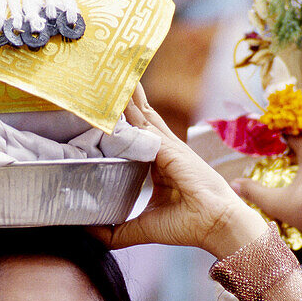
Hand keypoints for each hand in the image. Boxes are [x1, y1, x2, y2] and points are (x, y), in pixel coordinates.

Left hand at [93, 87, 267, 256]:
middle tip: (104, 75)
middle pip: (138, 117)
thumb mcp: (142, 227)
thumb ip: (113, 231)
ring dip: (126, 92)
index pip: (135, 137)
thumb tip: (86, 230)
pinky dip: (131, 106)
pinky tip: (118, 91)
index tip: (101, 107)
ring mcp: (167, 145)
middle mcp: (163, 150)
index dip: (120, 121)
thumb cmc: (188, 225)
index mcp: (158, 164)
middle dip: (122, 98)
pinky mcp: (169, 147)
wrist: (215, 225)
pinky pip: (144, 123)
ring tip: (110, 69)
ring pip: (141, 112)